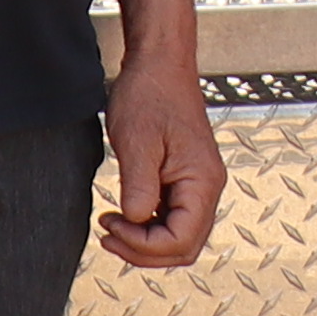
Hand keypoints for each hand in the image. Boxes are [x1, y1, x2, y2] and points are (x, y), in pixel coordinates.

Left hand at [100, 49, 227, 270]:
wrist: (160, 64)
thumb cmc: (150, 94)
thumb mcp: (137, 142)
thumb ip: (139, 188)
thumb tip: (135, 221)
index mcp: (203, 181)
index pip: (181, 241)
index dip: (143, 246)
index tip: (112, 227)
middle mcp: (208, 187)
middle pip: (184, 247)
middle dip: (144, 252)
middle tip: (108, 236)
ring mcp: (198, 184)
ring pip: (179, 237)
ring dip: (145, 243)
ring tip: (112, 228)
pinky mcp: (185, 179)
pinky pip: (173, 219)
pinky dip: (148, 227)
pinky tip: (124, 215)